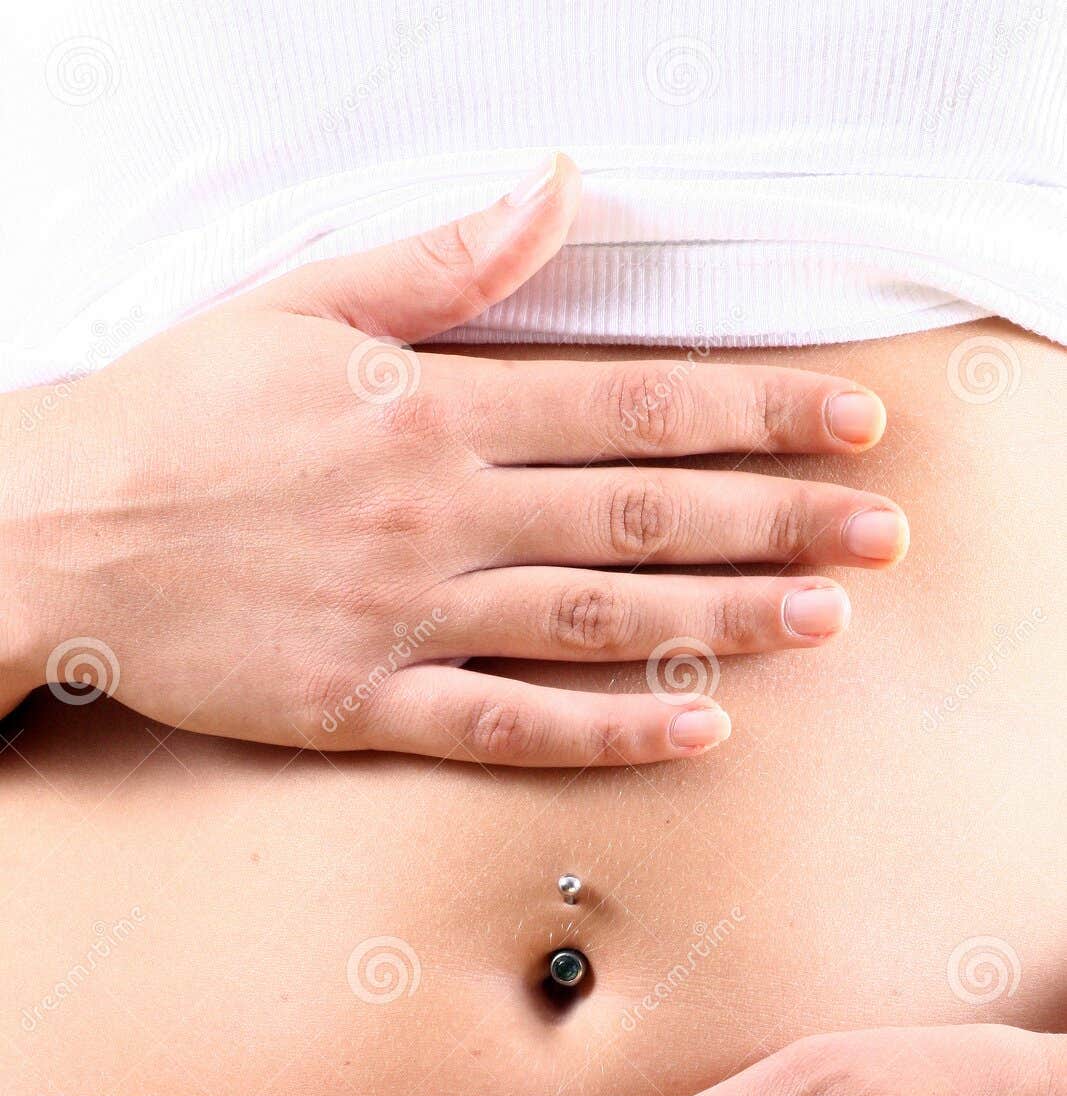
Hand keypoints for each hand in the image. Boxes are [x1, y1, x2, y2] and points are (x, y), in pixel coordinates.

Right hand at [2, 153, 905, 760]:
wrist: (55, 532)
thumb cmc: (175, 416)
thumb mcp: (299, 302)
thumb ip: (441, 262)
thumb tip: (555, 187)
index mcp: (430, 408)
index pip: (630, 408)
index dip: (753, 414)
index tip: (851, 424)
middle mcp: (438, 512)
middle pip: (641, 513)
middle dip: (776, 521)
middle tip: (882, 537)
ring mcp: (406, 615)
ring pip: (595, 617)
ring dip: (721, 620)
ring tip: (826, 624)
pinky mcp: (367, 704)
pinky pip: (507, 725)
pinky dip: (605, 731)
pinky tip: (695, 728)